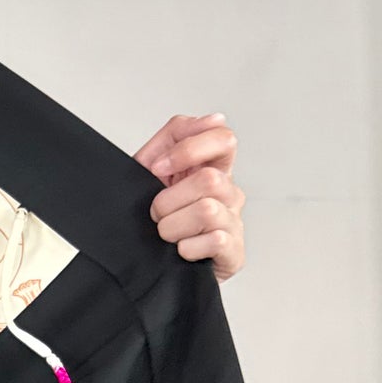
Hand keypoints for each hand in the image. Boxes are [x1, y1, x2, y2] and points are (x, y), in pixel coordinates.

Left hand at [133, 111, 245, 281]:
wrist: (147, 263)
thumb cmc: (154, 217)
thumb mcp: (151, 169)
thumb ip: (176, 135)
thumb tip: (214, 119)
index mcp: (212, 168)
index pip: (223, 138)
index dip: (189, 149)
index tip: (159, 168)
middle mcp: (229, 193)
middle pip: (209, 179)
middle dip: (169, 199)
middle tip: (156, 213)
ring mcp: (234, 222)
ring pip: (207, 210)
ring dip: (172, 226)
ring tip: (166, 234)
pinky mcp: (234, 252)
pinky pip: (214, 240)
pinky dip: (187, 247)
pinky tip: (181, 251)